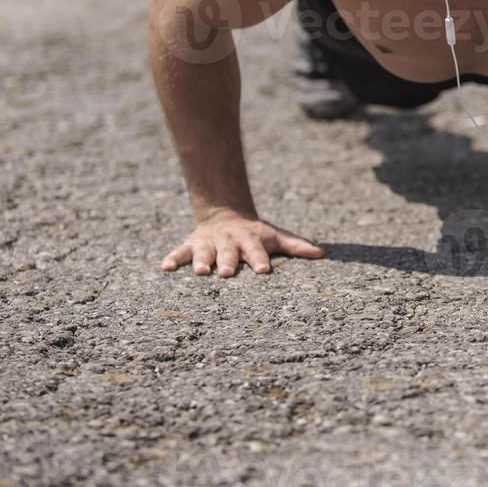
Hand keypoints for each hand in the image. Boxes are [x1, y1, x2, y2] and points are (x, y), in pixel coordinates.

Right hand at [161, 210, 324, 276]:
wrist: (225, 213)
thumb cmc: (256, 233)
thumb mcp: (276, 236)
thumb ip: (297, 246)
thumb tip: (322, 254)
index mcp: (250, 241)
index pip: (257, 251)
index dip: (260, 260)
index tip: (264, 270)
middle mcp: (229, 243)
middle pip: (228, 254)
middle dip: (227, 263)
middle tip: (225, 273)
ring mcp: (208, 244)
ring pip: (203, 254)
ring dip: (200, 262)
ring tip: (199, 272)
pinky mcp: (191, 245)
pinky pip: (179, 252)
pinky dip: (172, 259)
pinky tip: (165, 268)